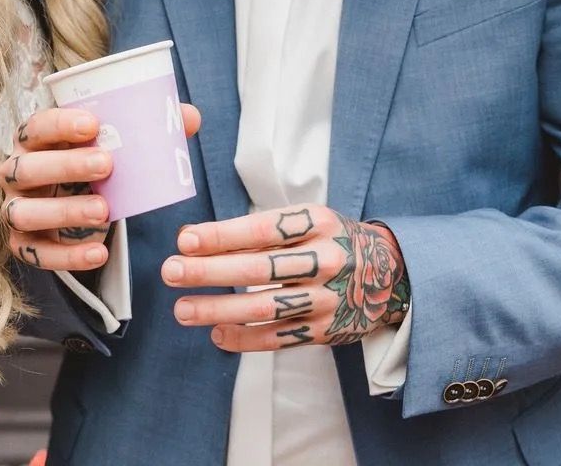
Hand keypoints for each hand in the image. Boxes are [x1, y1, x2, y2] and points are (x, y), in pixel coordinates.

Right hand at [0, 103, 202, 272]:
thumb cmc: (92, 161)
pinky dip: (67, 256)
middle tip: (107, 165)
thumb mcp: (113, 143)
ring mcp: (16, 209)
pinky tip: (99, 253)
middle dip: (64, 165)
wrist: (72, 201)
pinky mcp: (23, 244)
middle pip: (27, 168)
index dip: (59, 124)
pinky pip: (36, 253)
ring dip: (62, 211)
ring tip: (104, 212)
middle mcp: (16, 173)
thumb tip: (190, 117)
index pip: (36, 126)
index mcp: (34, 140)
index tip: (93, 125)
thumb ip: (149, 128)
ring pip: (23, 213)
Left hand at [162, 205, 410, 352]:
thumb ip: (261, 231)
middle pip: (259, 269)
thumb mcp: (308, 221)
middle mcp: (325, 259)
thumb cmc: (330, 240)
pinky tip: (217, 334)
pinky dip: (244, 339)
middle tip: (171, 271)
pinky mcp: (326, 330)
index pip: (262, 230)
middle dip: (210, 271)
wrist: (389, 272)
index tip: (185, 240)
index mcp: (318, 222)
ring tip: (183, 309)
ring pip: (265, 308)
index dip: (222, 236)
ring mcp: (328, 298)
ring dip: (219, 310)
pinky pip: (278, 338)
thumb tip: (197, 241)